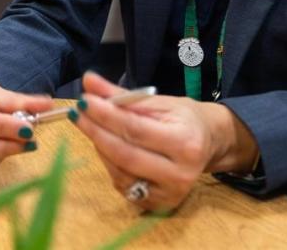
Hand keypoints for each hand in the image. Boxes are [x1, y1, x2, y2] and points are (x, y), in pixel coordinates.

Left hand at [72, 72, 258, 210]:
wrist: (209, 144)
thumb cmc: (184, 118)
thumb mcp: (158, 100)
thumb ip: (122, 94)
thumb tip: (88, 81)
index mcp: (185, 142)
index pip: (136, 129)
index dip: (106, 115)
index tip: (85, 101)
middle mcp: (180, 173)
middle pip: (125, 153)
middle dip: (96, 131)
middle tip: (77, 113)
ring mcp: (170, 193)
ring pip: (120, 171)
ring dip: (100, 146)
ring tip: (91, 125)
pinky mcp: (159, 205)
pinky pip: (124, 184)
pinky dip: (110, 163)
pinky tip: (106, 146)